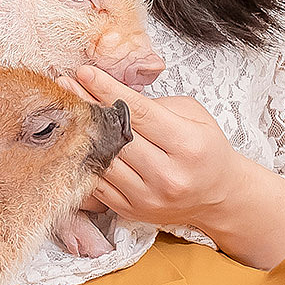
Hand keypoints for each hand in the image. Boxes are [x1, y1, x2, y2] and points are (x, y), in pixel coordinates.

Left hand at [57, 66, 245, 227]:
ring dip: (80, 133)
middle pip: (117, 135)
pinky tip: (75, 141)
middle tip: (66, 85)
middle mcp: (168, 175)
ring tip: (67, 110)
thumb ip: (156, 105)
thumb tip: (113, 95)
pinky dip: (85, 161)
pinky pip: (98, 184)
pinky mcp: (132, 210)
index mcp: (188, 145)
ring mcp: (148, 197)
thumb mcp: (194, 116)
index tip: (85, 73)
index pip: (139, 113)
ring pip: (103, 161)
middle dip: (88, 105)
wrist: (218, 196)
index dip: (108, 90)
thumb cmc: (205, 149)